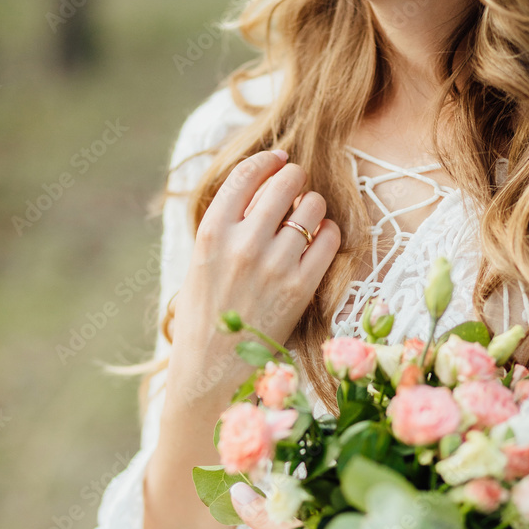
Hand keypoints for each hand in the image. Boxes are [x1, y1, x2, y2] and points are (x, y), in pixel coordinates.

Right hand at [165, 150, 340, 412]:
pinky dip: (329, 233)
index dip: (267, 161)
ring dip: (313, 206)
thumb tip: (262, 187)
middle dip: (295, 179)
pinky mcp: (301, 287)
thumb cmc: (205, 315)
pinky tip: (319, 240)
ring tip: (306, 219)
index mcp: (211, 234)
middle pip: (284, 183)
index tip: (278, 159)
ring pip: (312, 207)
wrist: (213, 369)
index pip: (245, 175)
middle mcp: (243, 244)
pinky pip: (329, 238)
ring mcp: (275, 265)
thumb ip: (225, 226)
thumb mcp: (199, 263)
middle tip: (297, 188)